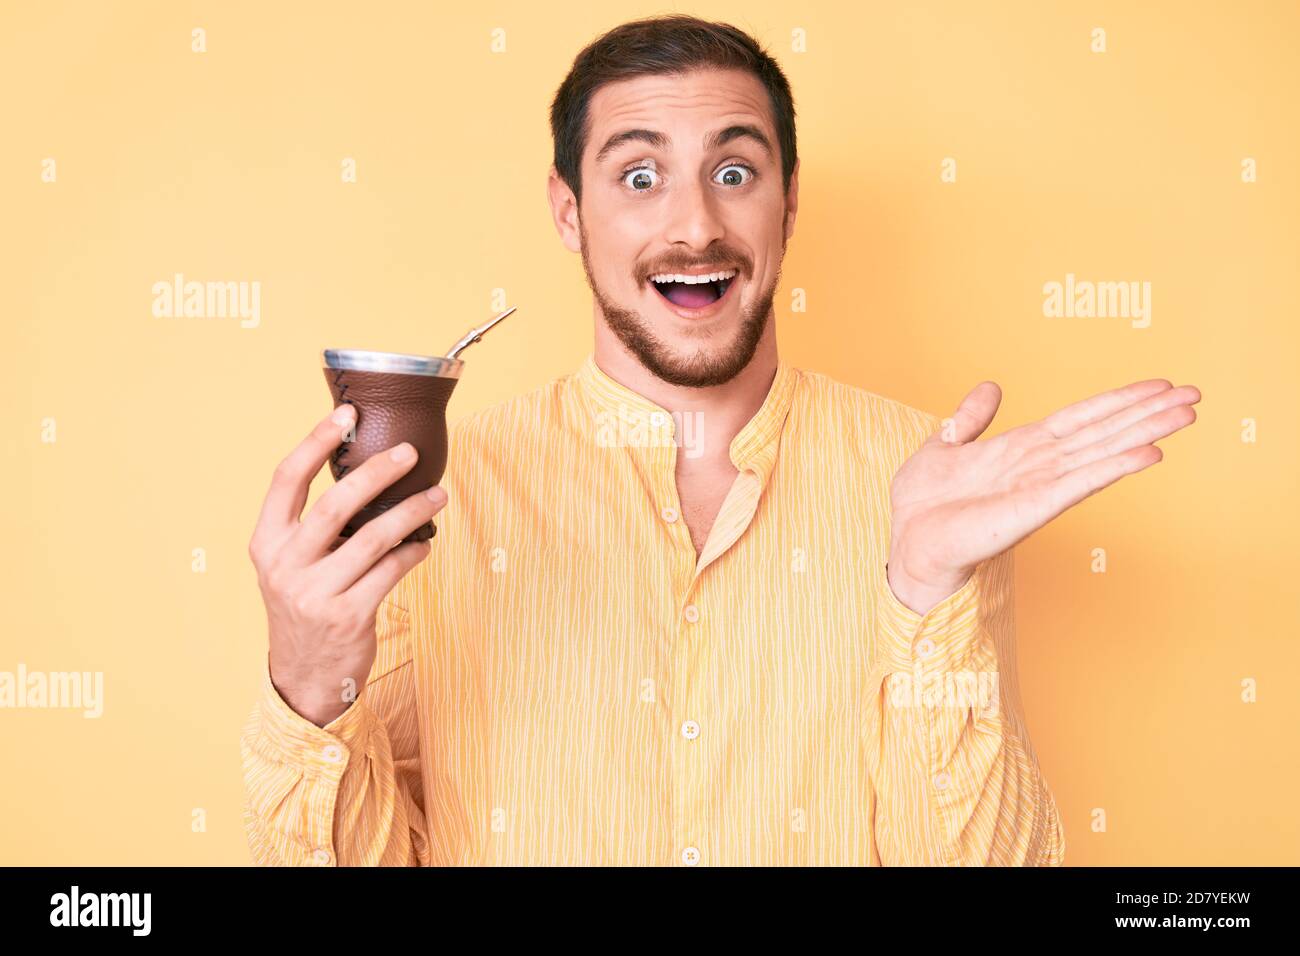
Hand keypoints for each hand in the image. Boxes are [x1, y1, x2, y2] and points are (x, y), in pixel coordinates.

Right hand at [247, 404, 448, 725]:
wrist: (303, 676)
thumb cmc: (305, 604)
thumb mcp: (291, 564)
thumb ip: (312, 525)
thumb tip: (367, 469)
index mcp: (266, 543)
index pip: (286, 479)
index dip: (315, 441)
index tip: (346, 414)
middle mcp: (285, 565)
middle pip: (336, 503)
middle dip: (378, 472)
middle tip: (411, 452)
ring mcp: (316, 593)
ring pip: (374, 537)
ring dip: (412, 511)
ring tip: (438, 496)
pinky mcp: (349, 616)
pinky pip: (392, 571)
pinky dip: (413, 552)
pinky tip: (425, 542)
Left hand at [886, 378, 1200, 614]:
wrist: (907, 542)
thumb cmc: (923, 504)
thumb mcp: (943, 445)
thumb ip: (969, 419)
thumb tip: (990, 387)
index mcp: (1020, 449)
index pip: (1080, 418)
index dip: (1118, 400)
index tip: (1158, 384)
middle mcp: (1039, 466)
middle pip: (1103, 432)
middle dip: (1147, 413)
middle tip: (1195, 393)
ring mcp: (1039, 487)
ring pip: (1101, 453)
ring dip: (1144, 433)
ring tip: (1185, 414)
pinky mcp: (1032, 509)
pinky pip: (1080, 484)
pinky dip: (1113, 467)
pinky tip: (1148, 454)